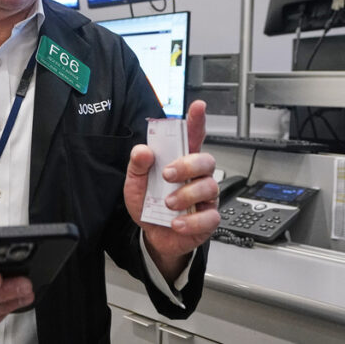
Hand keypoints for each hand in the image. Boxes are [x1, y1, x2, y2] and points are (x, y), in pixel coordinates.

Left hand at [124, 100, 220, 278]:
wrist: (152, 237)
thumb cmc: (148, 205)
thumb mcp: (135, 184)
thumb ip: (137, 166)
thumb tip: (143, 151)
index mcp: (180, 161)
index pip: (192, 137)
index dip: (197, 121)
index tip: (197, 107)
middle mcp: (196, 176)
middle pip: (206, 160)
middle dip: (187, 164)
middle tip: (167, 174)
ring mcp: (205, 198)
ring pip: (209, 186)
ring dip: (186, 194)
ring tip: (168, 203)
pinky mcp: (207, 219)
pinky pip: (209, 217)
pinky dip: (190, 221)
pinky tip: (176, 222)